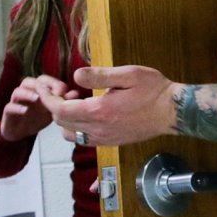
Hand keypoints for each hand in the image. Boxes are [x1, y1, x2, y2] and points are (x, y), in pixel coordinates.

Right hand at [0, 73, 76, 141]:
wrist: (21, 133)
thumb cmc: (37, 118)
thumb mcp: (52, 111)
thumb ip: (62, 102)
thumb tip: (76, 93)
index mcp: (37, 91)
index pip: (44, 80)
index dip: (54, 83)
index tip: (64, 93)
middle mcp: (26, 93)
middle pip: (29, 81)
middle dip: (41, 85)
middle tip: (51, 94)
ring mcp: (16, 102)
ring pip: (18, 91)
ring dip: (27, 93)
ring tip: (37, 98)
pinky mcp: (8, 113)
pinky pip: (9, 107)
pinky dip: (16, 107)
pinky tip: (24, 111)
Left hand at [45, 65, 178, 147]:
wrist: (172, 112)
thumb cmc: (153, 90)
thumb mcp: (128, 74)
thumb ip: (99, 75)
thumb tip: (76, 75)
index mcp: (99, 111)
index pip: (60, 111)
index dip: (47, 99)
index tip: (44, 88)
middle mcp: (99, 130)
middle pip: (61, 124)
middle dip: (56, 107)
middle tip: (67, 90)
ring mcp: (105, 139)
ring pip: (70, 135)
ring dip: (67, 120)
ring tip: (78, 103)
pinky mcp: (111, 142)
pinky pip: (84, 140)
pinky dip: (78, 128)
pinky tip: (89, 114)